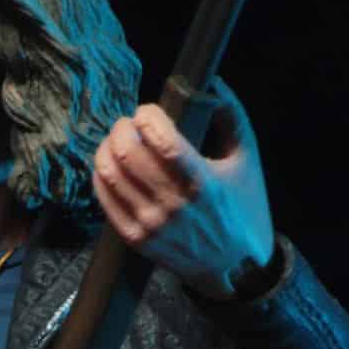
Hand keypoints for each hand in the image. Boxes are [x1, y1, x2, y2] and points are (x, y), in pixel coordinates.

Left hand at [92, 80, 273, 300]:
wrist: (235, 267)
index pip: (162, 141)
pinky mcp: (136, 239)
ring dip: (108, 147)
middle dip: (123, 128)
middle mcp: (173, 205)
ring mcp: (151, 224)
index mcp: (203, 182)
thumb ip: (231, 116)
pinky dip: (101, 175)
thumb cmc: (242, 206)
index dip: (147, 117)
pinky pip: (105, 199)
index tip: (148, 111)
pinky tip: (109, 163)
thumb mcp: (247, 159)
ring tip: (117, 139)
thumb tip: (210, 81)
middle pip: (129, 153)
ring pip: (112, 174)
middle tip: (128, 123)